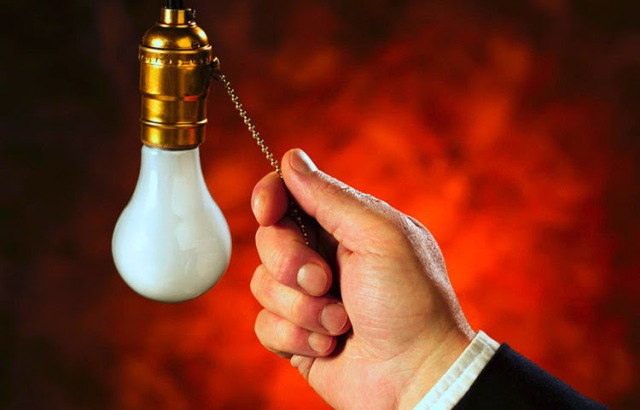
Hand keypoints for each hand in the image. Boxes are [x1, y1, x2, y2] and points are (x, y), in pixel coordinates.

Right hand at [250, 149, 474, 409]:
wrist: (417, 377)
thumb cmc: (411, 302)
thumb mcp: (380, 236)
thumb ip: (331, 197)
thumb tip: (291, 159)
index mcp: (346, 225)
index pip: (290, 195)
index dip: (270, 197)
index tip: (268, 210)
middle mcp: (322, 256)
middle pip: (268, 238)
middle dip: (290, 262)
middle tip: (324, 281)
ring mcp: (306, 297)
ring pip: (262, 285)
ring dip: (302, 308)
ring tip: (342, 322)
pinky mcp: (296, 333)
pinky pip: (265, 325)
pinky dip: (296, 336)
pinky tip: (330, 345)